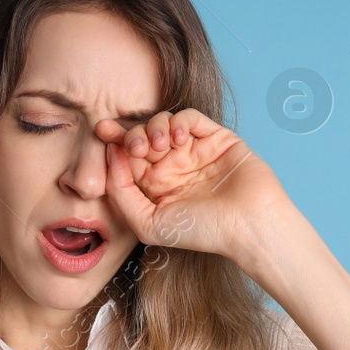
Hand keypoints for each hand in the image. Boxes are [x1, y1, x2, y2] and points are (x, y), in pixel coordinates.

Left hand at [97, 109, 290, 260]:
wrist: (248, 226)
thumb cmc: (201, 232)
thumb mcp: (148, 223)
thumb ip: (121, 193)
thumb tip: (111, 155)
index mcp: (156, 186)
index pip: (127, 158)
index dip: (114, 142)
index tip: (102, 132)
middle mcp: (173, 166)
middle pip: (142, 136)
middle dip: (131, 134)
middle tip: (135, 146)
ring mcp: (194, 150)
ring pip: (163, 122)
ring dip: (154, 127)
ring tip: (160, 146)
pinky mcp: (216, 138)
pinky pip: (190, 117)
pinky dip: (179, 121)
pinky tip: (178, 139)